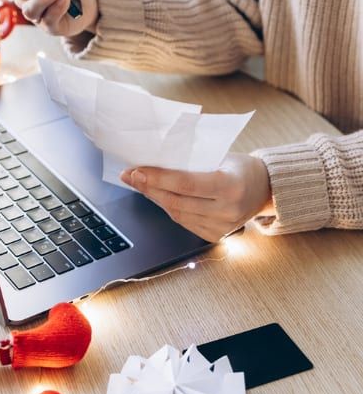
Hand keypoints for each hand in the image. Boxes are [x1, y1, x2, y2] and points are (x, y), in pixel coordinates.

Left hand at [120, 153, 273, 241]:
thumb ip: (191, 162)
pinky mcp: (216, 236)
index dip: (157, 178)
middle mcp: (228, 210)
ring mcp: (223, 227)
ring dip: (154, 198)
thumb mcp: (220, 157)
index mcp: (231, 186)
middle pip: (176, 201)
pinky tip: (157, 197)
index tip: (136, 171)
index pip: (185, 184)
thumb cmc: (240, 168)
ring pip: (176, 213)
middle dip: (148, 188)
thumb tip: (153, 161)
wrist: (265, 189)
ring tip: (139, 184)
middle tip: (129, 176)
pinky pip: (183, 222)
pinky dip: (168, 208)